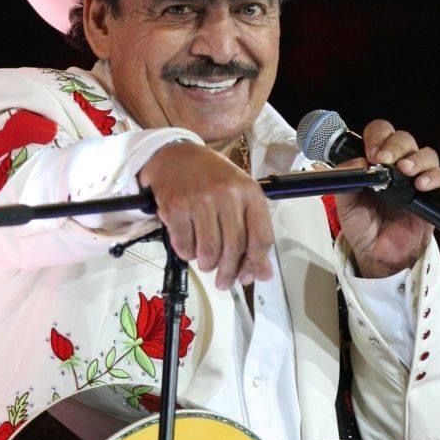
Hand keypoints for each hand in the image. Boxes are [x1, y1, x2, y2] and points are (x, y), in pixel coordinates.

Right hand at [138, 143, 273, 289]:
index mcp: (250, 192)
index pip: (261, 238)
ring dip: (207, 265)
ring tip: (205, 262)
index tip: (246, 277)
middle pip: (234, 248)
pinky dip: (187, 254)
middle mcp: (227, 194)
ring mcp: (200, 200)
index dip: (255, 264)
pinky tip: (189, 247)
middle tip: (223, 283)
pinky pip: (185, 246)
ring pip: (209, 252)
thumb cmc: (213, 180)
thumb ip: (254, 234)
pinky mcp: (176, 207)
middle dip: (228, 273)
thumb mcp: (240, 198)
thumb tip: (263, 275)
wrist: (176, 156)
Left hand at [333, 119, 439, 276]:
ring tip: (405, 171)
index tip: (371, 153)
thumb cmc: (362, 226)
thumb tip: (357, 162)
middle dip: (395, 145)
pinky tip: (421, 185)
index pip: (380, 133)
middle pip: (404, 139)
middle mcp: (398, 165)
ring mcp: (417, 178)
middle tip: (384, 159)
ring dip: (416, 159)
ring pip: (426, 154)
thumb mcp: (345, 204)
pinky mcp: (433, 195)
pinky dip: (434, 177)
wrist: (376, 254)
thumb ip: (346, 181)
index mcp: (376, 161)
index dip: (377, 136)